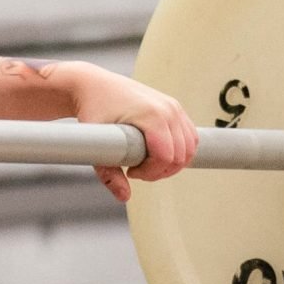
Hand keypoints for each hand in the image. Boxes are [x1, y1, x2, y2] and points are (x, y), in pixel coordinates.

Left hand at [67, 69, 198, 202]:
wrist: (94, 85)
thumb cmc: (93, 111)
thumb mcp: (96, 144)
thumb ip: (109, 173)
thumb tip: (125, 197)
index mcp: (153, 115)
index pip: (167, 157)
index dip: (151, 173)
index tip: (131, 171)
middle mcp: (169, 109)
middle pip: (181, 156)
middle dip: (161, 171)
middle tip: (137, 171)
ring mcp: (174, 107)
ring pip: (190, 148)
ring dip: (172, 163)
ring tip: (146, 163)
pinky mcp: (175, 107)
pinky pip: (189, 137)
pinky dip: (179, 151)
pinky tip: (155, 153)